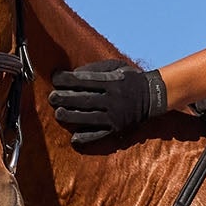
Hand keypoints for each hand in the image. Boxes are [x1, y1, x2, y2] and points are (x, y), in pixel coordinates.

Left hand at [49, 59, 166, 148]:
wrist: (153, 96)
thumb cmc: (130, 79)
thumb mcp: (116, 66)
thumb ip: (95, 68)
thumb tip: (72, 74)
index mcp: (111, 82)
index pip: (83, 80)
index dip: (66, 79)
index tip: (55, 78)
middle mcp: (112, 99)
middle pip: (83, 99)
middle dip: (64, 98)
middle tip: (52, 97)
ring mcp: (114, 116)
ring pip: (87, 118)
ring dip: (70, 116)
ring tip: (58, 113)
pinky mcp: (116, 129)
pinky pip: (99, 135)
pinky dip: (86, 138)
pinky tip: (74, 139)